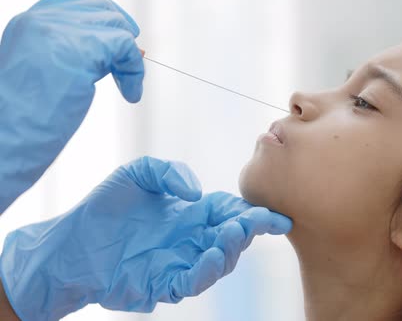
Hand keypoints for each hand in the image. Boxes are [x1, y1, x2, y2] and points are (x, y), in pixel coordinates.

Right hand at [0, 0, 144, 211]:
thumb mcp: (46, 71)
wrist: (5, 136)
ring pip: (116, 26)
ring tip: (127, 84)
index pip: (78, 1)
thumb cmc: (22, 117)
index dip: (106, 18)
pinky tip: (130, 93)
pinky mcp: (82, 49)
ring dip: (130, 57)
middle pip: (101, 8)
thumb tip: (116, 48)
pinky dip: (135, 71)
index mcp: (31, 22)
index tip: (122, 39)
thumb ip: (75, 52)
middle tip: (131, 61)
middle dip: (122, 33)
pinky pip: (126, 47)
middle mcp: (43, 19)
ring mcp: (61, 31)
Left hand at [0, 157, 291, 320]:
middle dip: (249, 230)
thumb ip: (170, 172)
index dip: (255, 214)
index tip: (277, 215)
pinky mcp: (163, 283)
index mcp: (191, 214)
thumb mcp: (137, 174)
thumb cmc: (104, 208)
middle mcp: (191, 239)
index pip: (231, 212)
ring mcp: (180, 262)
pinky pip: (192, 281)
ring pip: (219, 262)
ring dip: (231, 250)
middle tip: (257, 221)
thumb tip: (198, 192)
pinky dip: (206, 271)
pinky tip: (211, 255)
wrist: (70, 243)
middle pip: (233, 238)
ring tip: (232, 233)